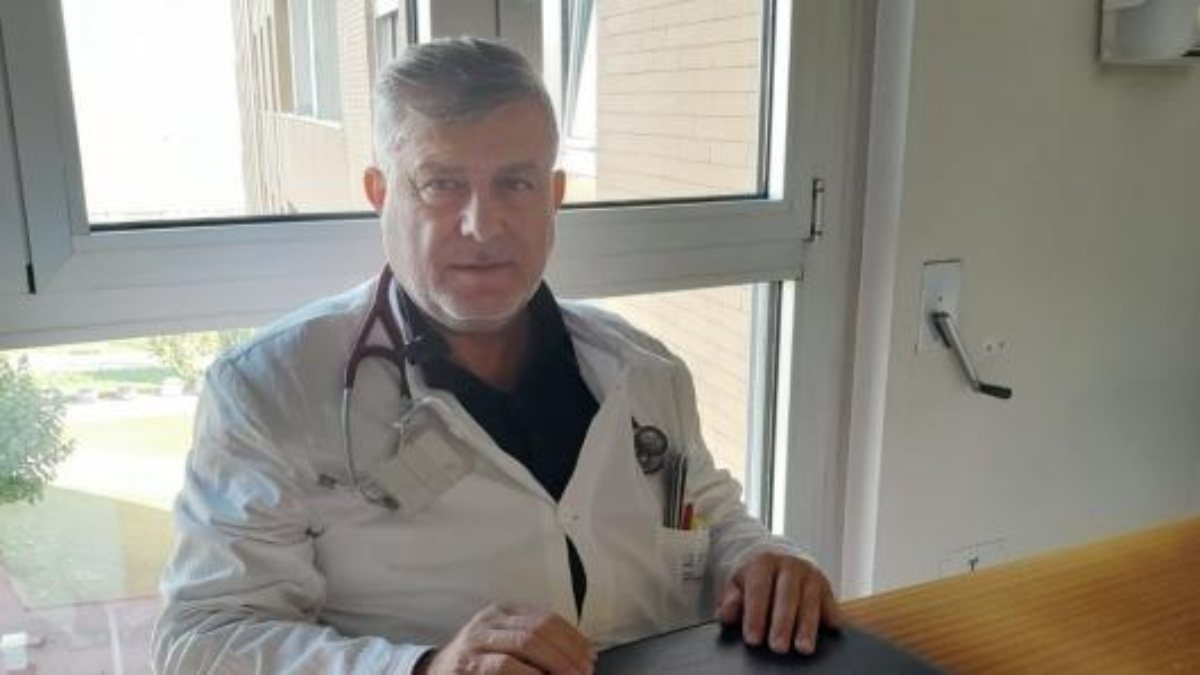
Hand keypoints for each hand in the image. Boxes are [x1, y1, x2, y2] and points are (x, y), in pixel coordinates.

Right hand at [415, 603, 595, 674]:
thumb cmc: (478, 664)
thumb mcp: (505, 644)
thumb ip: (536, 644)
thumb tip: (582, 656)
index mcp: (503, 612)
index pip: (547, 618)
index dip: (573, 638)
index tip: (591, 657)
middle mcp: (490, 620)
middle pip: (540, 630)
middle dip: (568, 653)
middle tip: (584, 673)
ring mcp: (477, 640)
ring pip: (526, 643)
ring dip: (555, 664)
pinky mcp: (468, 664)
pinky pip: (505, 666)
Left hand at [716, 550, 839, 654]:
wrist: (778, 555)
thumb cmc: (755, 576)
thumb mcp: (738, 582)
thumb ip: (731, 599)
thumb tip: (725, 615)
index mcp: (763, 562)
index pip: (758, 590)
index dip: (755, 615)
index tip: (753, 639)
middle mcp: (789, 564)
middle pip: (787, 595)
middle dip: (782, 623)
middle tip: (778, 647)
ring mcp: (810, 573)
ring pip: (810, 600)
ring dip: (807, 626)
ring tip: (803, 648)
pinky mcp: (826, 585)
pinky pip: (829, 602)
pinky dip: (829, 616)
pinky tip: (827, 631)